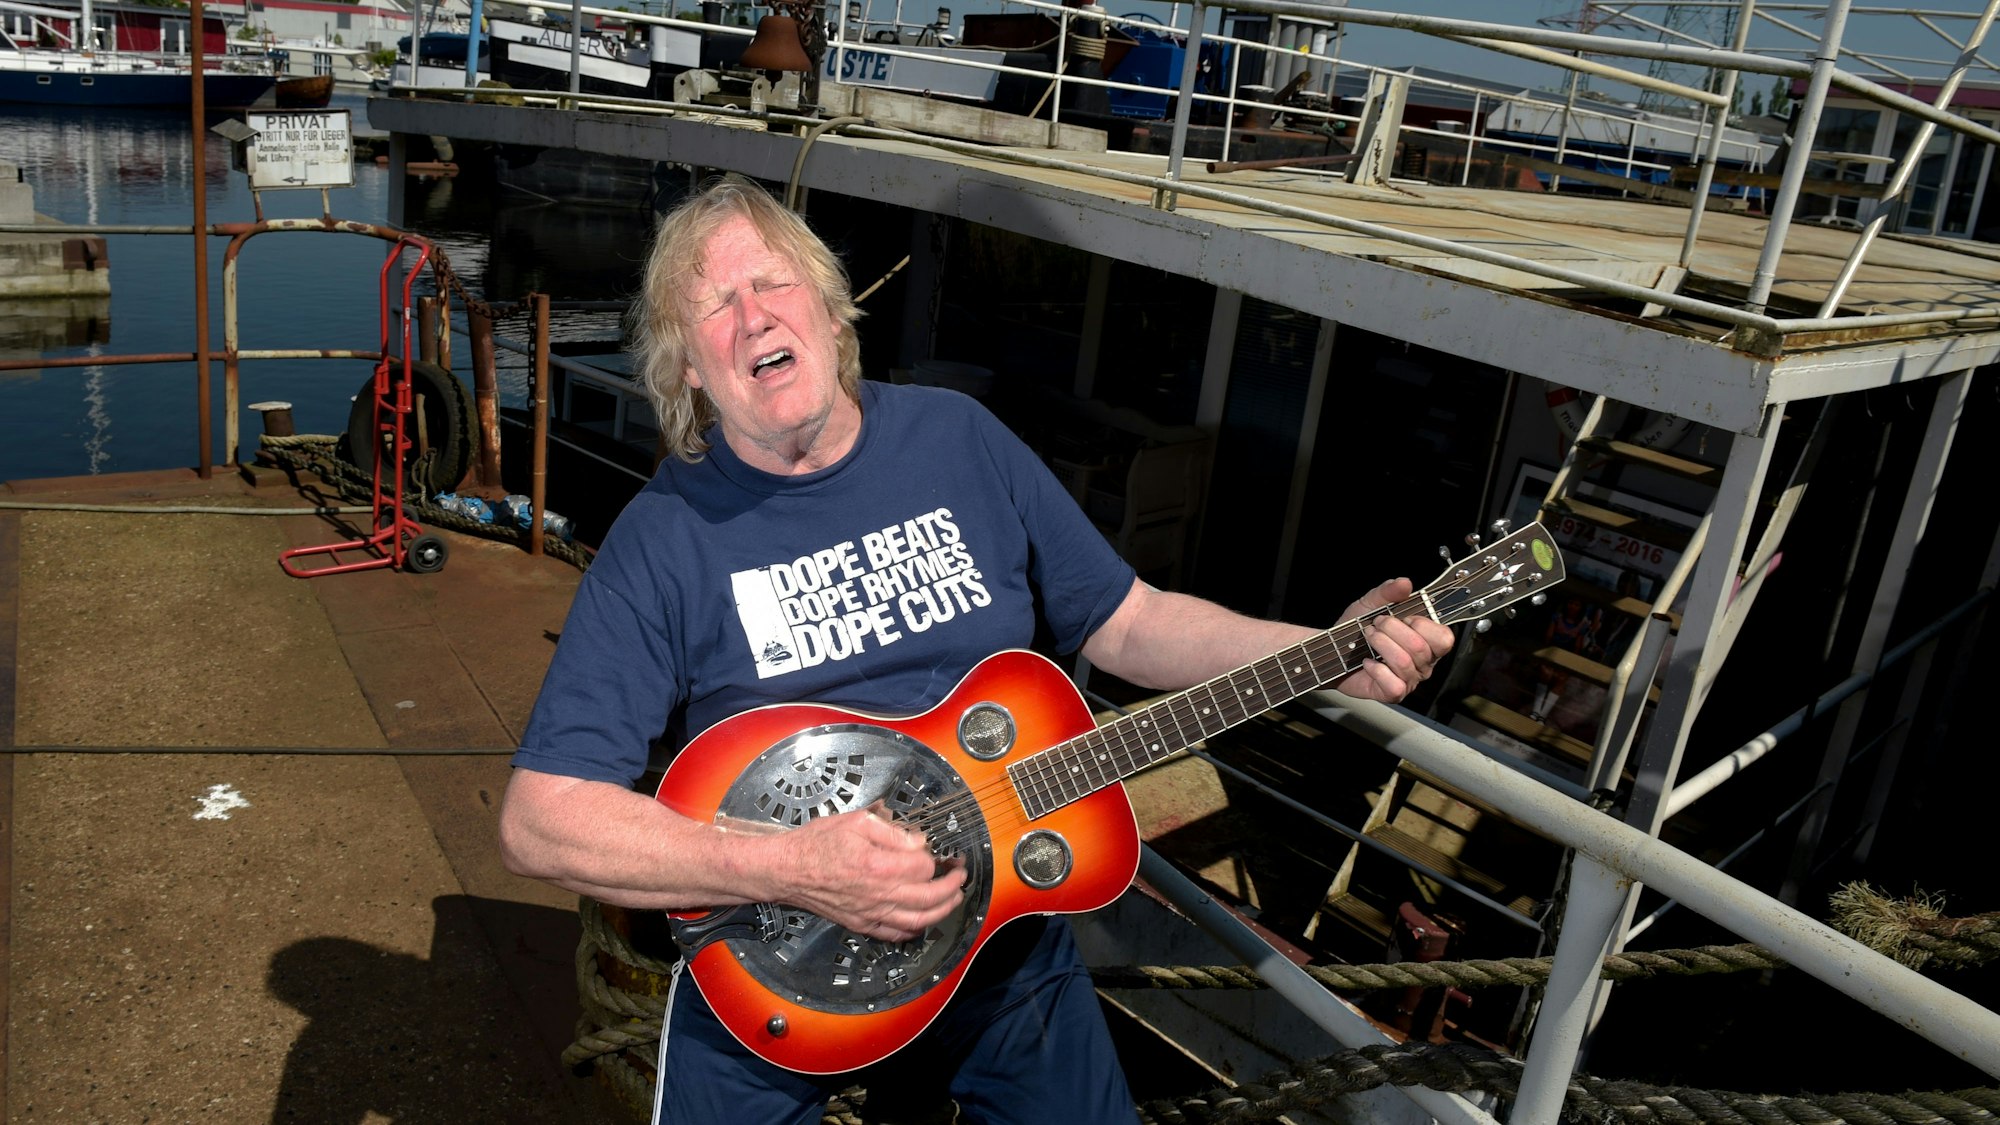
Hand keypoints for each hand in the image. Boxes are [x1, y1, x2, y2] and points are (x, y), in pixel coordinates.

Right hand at [770, 805, 966, 941]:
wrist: (787, 870)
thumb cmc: (816, 844)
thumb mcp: (855, 822)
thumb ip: (892, 832)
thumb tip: (918, 842)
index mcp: (879, 865)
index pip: (924, 866)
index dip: (934, 857)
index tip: (936, 850)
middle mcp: (879, 893)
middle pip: (930, 897)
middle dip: (952, 887)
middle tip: (960, 875)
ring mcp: (871, 912)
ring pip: (918, 920)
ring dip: (943, 911)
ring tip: (954, 899)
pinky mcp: (861, 924)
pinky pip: (895, 934)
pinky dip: (915, 931)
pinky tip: (924, 922)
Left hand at [1335, 578, 1454, 702]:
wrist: (1333, 650)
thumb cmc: (1357, 629)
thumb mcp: (1371, 604)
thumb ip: (1389, 592)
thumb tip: (1405, 583)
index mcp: (1427, 642)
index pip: (1444, 637)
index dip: (1421, 624)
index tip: (1401, 617)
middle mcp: (1423, 663)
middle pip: (1420, 648)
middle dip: (1392, 630)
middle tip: (1375, 625)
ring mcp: (1409, 680)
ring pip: (1404, 663)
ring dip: (1381, 645)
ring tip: (1368, 637)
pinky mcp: (1393, 693)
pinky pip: (1394, 684)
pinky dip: (1377, 670)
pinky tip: (1367, 662)